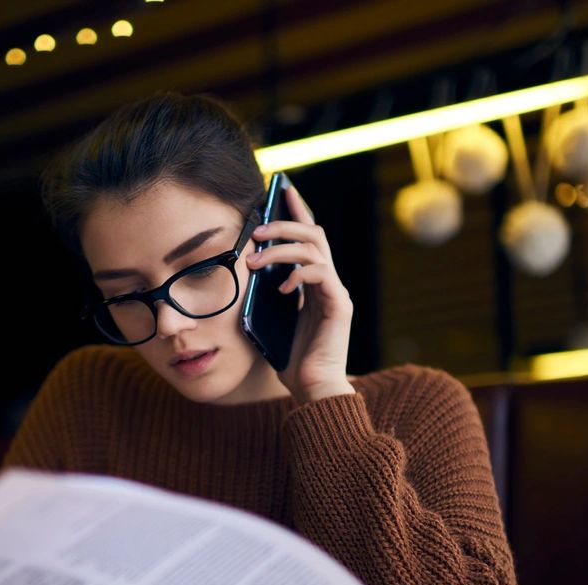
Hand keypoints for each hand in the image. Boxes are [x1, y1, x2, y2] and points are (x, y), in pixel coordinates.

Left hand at [245, 184, 355, 402]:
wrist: (312, 391)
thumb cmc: (291, 360)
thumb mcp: (271, 320)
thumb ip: (266, 295)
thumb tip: (248, 268)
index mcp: (315, 284)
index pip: (309, 238)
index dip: (298, 210)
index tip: (282, 189)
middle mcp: (330, 283)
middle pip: (314, 234)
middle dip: (285, 223)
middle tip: (256, 229)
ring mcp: (336, 293)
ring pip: (316, 249)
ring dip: (282, 248)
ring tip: (255, 261)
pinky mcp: (339, 306)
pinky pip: (321, 275)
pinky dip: (298, 275)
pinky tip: (279, 288)